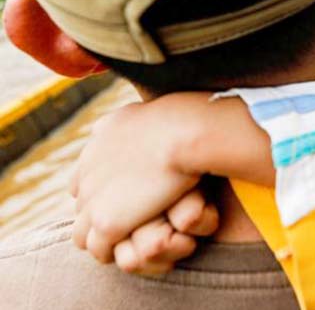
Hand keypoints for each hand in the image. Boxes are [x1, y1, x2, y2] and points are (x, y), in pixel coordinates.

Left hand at [71, 96, 211, 262]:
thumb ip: (140, 117)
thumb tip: (148, 114)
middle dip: (103, 213)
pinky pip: (99, 250)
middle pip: (83, 204)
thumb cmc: (188, 117)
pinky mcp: (107, 221)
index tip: (129, 195)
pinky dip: (113, 252)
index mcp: (100, 138)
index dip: (105, 188)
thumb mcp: (155, 107)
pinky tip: (134, 248)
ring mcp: (94, 197)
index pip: (85, 175)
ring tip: (132, 240)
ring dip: (103, 238)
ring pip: (83, 233)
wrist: (187, 131)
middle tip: (133, 221)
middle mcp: (88, 167)